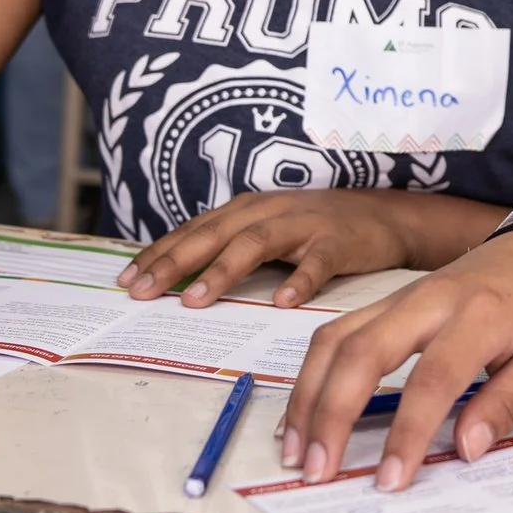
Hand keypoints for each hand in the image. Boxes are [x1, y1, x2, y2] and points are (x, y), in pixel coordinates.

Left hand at [118, 189, 418, 308]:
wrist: (386, 216)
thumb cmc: (317, 230)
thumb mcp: (268, 231)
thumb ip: (230, 248)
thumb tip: (178, 280)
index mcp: (247, 210)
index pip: (194, 231)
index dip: (160, 253)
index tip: (126, 279)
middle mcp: (270, 211)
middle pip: (214, 235)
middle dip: (175, 263)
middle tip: (142, 291)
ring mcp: (305, 224)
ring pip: (256, 244)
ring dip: (223, 271)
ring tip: (195, 301)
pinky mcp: (340, 241)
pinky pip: (317, 262)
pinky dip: (299, 280)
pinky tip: (282, 302)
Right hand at [279, 229, 512, 491]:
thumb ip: (506, 403)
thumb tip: (465, 449)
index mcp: (479, 316)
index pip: (433, 379)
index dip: (407, 433)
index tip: (390, 480)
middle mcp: (429, 300)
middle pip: (363, 351)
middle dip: (332, 414)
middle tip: (318, 471)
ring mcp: (399, 296)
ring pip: (336, 339)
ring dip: (309, 396)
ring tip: (297, 452)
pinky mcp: (383, 301)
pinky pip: (334, 332)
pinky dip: (311, 373)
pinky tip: (303, 412)